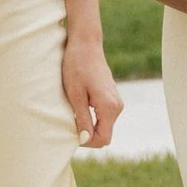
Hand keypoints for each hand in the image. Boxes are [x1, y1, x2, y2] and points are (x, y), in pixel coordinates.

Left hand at [61, 36, 122, 152]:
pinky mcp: (112, 97)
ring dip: (88, 125)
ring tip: (73, 111)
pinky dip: (92, 117)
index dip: (87, 142)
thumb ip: (82, 119)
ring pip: (103, 126)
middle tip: (69, 121)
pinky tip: (79, 105)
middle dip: (87, 134)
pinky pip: (103, 116)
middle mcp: (117, 106)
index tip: (71, 131)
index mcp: (109, 107)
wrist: (86, 44)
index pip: (103, 139)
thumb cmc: (76, 67)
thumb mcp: (75, 95)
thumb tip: (85, 140)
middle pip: (104, 134)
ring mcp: (116, 101)